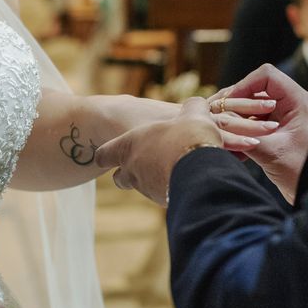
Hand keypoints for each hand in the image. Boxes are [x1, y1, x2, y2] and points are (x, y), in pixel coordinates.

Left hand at [96, 97, 258, 204]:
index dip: (106, 154)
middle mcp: (133, 169)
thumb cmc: (188, 139)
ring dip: (152, 180)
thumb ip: (191, 108)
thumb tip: (197, 105)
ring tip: (172, 170)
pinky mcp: (164, 202)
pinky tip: (187, 181)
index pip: (103, 154)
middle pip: (120, 178)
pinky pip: (162, 196)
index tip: (108, 156)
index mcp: (129, 145)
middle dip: (128, 172)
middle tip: (146, 163)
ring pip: (141, 188)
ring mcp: (147, 189)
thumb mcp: (192, 114)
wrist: (203, 173)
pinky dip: (170, 189)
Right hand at [210, 64, 307, 202]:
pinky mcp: (276, 132)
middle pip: (255, 90)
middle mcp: (290, 105)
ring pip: (252, 108)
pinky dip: (241, 132)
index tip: (228, 102)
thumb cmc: (303, 172)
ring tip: (221, 134)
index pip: (266, 76)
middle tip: (214, 116)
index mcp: (297, 102)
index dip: (244, 85)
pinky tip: (232, 149)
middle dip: (234, 104)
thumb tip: (221, 124)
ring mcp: (283, 119)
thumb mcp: (272, 152)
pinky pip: (253, 124)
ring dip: (235, 120)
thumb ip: (246, 134)